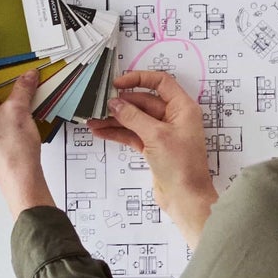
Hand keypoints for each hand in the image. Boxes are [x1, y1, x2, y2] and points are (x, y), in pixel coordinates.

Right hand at [89, 69, 219, 246]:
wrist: (185, 198)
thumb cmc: (181, 166)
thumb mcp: (156, 136)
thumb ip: (133, 117)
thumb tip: (115, 103)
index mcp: (182, 108)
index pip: (161, 82)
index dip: (139, 79)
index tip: (118, 83)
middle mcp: (174, 118)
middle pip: (144, 101)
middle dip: (121, 103)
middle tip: (98, 104)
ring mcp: (163, 133)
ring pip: (135, 119)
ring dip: (114, 119)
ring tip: (92, 119)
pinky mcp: (153, 147)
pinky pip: (132, 134)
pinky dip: (117, 132)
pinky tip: (100, 131)